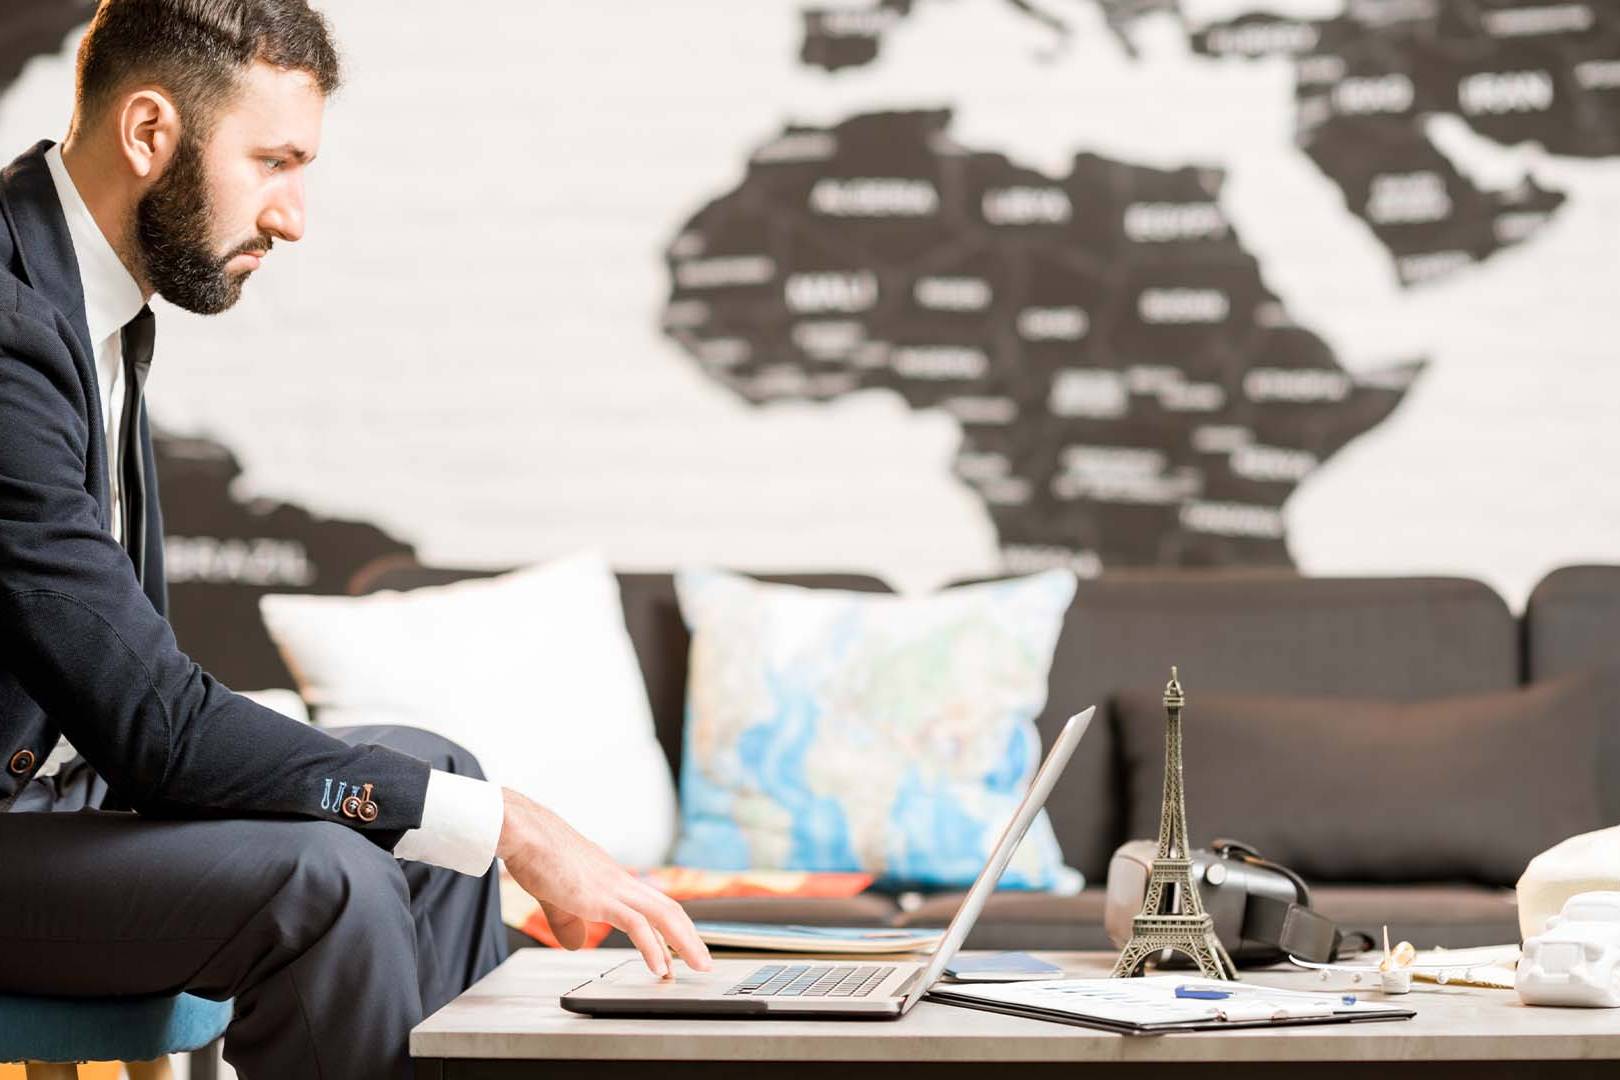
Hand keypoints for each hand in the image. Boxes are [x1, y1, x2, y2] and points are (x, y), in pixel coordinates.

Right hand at [496, 787, 711, 977]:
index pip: (654, 903)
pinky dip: (652, 948)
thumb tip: (575, 944)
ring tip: (697, 966)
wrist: (524, 832)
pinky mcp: (600, 897)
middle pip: (669, 908)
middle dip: (690, 937)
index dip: (671, 927)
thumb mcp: (555, 895)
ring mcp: (613, 888)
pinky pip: (636, 925)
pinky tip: (659, 967)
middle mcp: (620, 881)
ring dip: (684, 943)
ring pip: (663, 915)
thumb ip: (568, 920)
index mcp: (613, 878)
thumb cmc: (536, 854)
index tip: (681, 947)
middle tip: (703, 961)